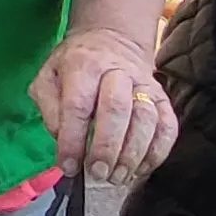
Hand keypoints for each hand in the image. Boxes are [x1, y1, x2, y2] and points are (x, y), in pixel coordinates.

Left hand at [28, 26, 175, 186]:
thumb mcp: (48, 77)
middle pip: (116, 109)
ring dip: (133, 154)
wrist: (112, 39)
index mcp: (82, 65)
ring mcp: (144, 84)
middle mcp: (117, 72)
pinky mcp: (162, 97)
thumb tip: (60, 138)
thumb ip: (49, 106)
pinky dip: (157, 152)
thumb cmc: (75, 66)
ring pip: (146, 119)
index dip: (72, 140)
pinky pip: (168, 126)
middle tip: (97, 174)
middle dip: (106, 147)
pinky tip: (140, 169)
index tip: (68, 167)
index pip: (77, 106)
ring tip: (117, 176)